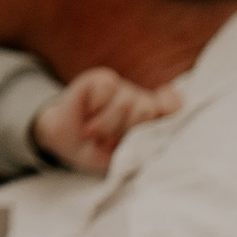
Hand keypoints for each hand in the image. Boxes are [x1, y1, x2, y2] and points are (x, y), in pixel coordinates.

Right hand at [34, 69, 181, 170]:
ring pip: (126, 101)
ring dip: (106, 123)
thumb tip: (156, 133)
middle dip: (125, 129)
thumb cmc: (97, 150)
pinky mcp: (101, 79)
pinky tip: (89, 112)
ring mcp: (122, 88)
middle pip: (147, 108)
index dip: (164, 115)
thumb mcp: (122, 157)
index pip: (173, 105)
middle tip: (109, 140)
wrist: (64, 142)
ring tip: (93, 132)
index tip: (146, 131)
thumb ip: (143, 145)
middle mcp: (139, 99)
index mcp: (150, 119)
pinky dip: (96, 105)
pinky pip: (107, 87)